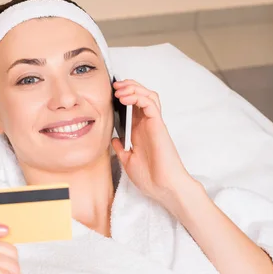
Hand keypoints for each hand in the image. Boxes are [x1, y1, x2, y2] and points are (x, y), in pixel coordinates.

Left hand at [111, 79, 194, 208]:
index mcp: (139, 132)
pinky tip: (126, 98)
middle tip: (114, 85)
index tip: (109, 94)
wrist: (163, 188)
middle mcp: (147, 125)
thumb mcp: (128, 161)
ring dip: (134, 88)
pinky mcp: (159, 125)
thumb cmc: (150, 178)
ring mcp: (154, 124)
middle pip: (141, 96)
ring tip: (119, 89)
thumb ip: (121, 149)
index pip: (133, 107)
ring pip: (148, 96)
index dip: (123, 96)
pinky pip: (150, 104)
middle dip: (128, 87)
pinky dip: (138, 97)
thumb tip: (113, 139)